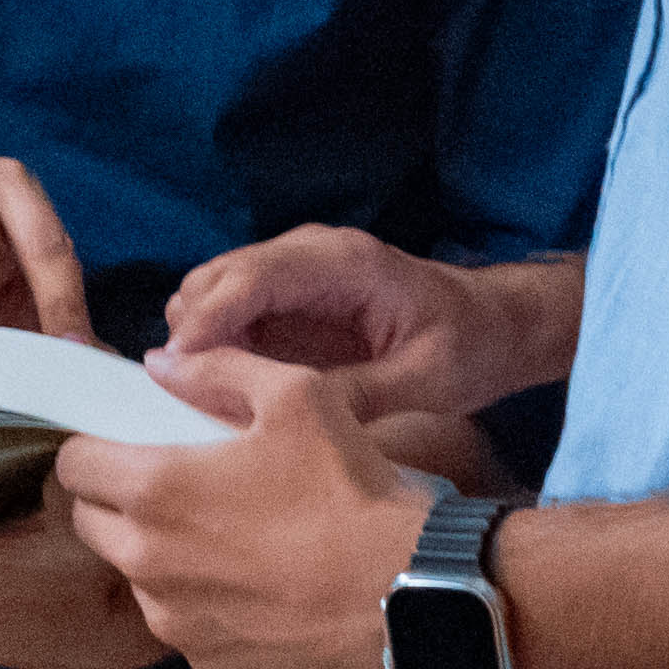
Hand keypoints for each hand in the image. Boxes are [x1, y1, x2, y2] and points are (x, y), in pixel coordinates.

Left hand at [51, 354, 439, 668]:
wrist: (408, 593)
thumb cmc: (350, 487)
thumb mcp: (298, 396)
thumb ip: (217, 370)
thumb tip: (160, 364)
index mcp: (153, 491)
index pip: (73, 465)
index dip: (95, 447)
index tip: (127, 444)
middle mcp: (148, 565)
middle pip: (92, 524)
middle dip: (118, 501)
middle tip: (177, 485)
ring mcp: (177, 623)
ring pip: (138, 578)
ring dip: (161, 555)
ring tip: (228, 536)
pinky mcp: (210, 665)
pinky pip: (186, 624)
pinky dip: (205, 603)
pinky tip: (259, 584)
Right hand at [159, 227, 577, 421]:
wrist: (496, 325)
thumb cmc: (469, 346)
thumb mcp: (425, 382)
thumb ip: (356, 394)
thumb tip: (282, 412)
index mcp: (342, 263)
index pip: (251, 277)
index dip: (205, 321)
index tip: (172, 367)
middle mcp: (309, 256)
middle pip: (215, 279)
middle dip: (189, 333)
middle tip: (183, 398)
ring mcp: (295, 275)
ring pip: (212, 296)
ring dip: (198, 343)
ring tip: (202, 402)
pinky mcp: (290, 302)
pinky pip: (232, 318)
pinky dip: (216, 351)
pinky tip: (224, 394)